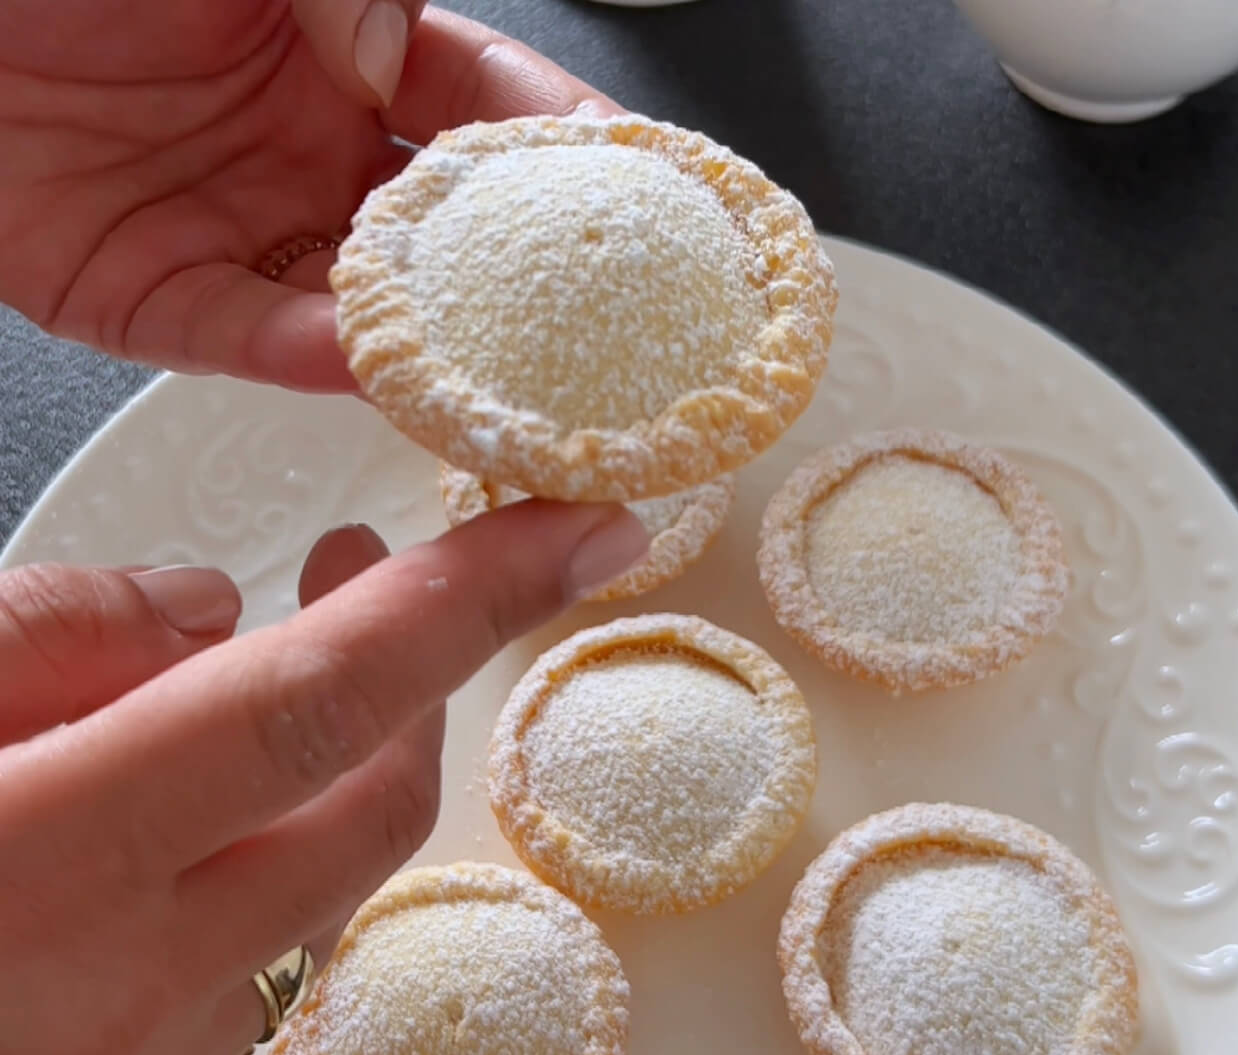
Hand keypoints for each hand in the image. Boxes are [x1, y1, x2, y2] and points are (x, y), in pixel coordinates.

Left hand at [0, 2, 614, 390]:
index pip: (482, 111)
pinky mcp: (148, 297)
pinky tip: (363, 362)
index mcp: (343, 48)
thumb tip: (403, 66)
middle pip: (436, 237)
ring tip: (496, 376)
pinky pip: (241, 335)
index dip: (563, 151)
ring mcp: (233, 229)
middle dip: (515, 285)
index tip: (642, 196)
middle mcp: (302, 150)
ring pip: (353, 308)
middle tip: (595, 328)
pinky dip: (303, 353)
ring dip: (422, 344)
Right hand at [0, 503, 647, 1054]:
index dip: (460, 602)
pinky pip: (236, 980)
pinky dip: (226, 886)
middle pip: (360, 807)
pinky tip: (139, 849)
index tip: (576, 528)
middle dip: (399, 682)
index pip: (311, 703)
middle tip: (343, 574)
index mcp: (29, 863)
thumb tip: (207, 614)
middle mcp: (110, 995)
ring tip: (194, 713)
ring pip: (308, 896)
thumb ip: (40, 638)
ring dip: (298, 787)